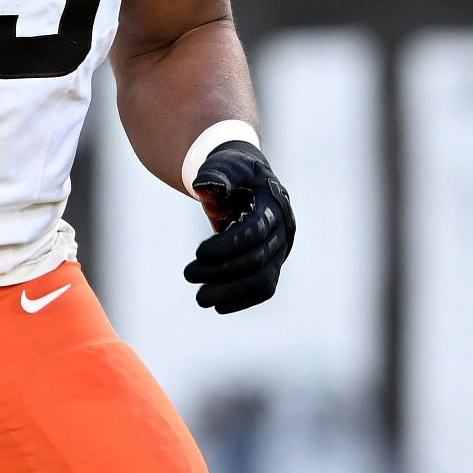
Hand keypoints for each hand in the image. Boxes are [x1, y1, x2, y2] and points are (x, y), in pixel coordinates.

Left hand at [184, 140, 294, 313]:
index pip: (255, 231)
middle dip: (221, 271)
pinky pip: (264, 288)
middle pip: (258, 259)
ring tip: (200, 298)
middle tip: (188, 274)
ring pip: (263, 280)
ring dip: (231, 292)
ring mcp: (281, 249)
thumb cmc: (233, 172)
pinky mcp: (273, 263)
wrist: (247, 181)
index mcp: (274, 202)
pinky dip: (242, 299)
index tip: (198, 253)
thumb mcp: (225, 165)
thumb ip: (216, 175)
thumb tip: (204, 186)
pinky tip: (217, 306)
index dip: (227, 245)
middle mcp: (284, 229)